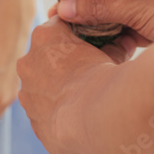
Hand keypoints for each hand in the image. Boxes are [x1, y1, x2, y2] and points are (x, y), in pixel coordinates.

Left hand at [17, 16, 133, 153]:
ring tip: (84, 103)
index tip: (89, 49)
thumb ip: (113, 47)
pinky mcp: (35, 124)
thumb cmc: (103, 77)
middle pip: (44, 61)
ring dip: (57, 94)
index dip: (75, 39)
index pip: (57, 30)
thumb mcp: (111, 54)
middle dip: (62, 68)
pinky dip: (59, 118)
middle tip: (87, 78)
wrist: (96, 116)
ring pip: (42, 91)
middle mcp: (28, 63)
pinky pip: (46, 118)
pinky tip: (78, 122)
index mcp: (44, 36)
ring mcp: (28, 95)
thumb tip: (126, 43)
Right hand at [49, 0, 153, 45]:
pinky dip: (118, 35)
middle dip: (94, 4)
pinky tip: (97, 42)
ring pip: (124, 9)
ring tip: (76, 31)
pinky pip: (133, 27)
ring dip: (104, 22)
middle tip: (66, 16)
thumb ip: (100, 7)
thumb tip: (64, 7)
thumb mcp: (140, 7)